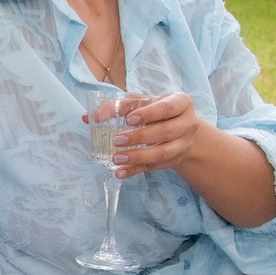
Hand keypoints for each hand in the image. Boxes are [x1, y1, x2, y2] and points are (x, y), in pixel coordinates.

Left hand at [92, 91, 211, 179]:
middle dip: (140, 137)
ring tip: (117, 158)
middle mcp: (187, 124)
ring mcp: (183, 144)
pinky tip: (120, 172)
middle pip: (166, 132)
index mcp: (181, 103)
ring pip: (164, 153)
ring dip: (139, 157)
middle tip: (117, 140)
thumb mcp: (143, 102)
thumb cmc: (157, 110)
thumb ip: (118, 106)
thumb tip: (89, 116)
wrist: (181, 129)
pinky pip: (155, 167)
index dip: (149, 114)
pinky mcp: (175, 160)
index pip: (167, 108)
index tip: (129, 119)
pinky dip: (136, 170)